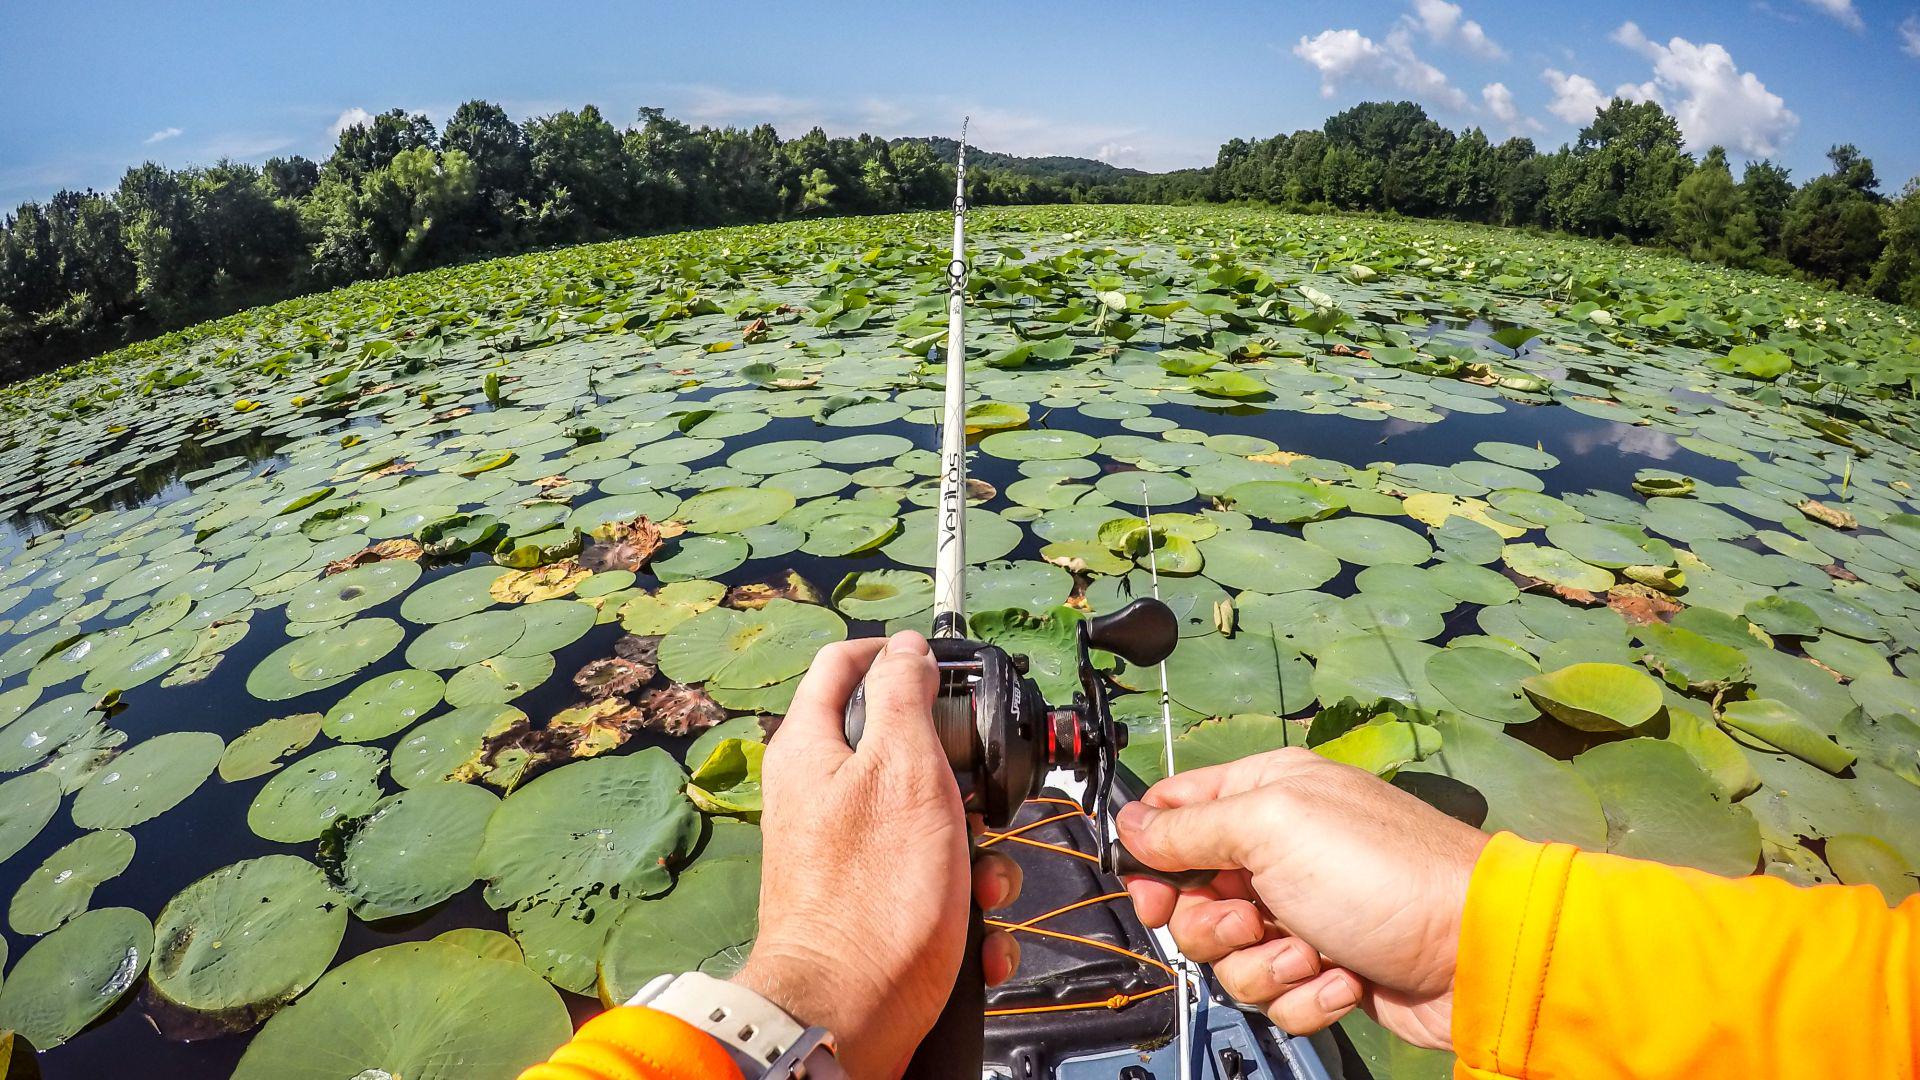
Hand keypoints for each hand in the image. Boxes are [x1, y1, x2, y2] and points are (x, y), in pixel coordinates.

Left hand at [734, 632, 1023, 1079]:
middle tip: (978, 803)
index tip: (947, 672)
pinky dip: (966, 907)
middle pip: (905, 747)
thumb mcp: (905, 770)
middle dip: (962, 779)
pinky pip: (934, 883)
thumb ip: (904, 696)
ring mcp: (848, 851)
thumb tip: (906, 646)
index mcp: (813, 747)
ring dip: (978, 856)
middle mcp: (823, 794)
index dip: (898, 654)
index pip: (846, 662)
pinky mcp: (873, 903)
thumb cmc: (873, 898)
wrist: (848, 1015)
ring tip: (979, 886)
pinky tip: (973, 930)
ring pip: (933, 821)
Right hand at [1117, 747, 1488, 1049]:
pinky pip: (1277, 994)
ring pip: (1230, 955)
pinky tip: (1346, 977)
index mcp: (1266, 794)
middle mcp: (1280, 850)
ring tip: (1315, 952)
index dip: (1154, 857)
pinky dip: (1307, 994)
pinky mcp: (1324, 967)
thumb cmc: (1384, 875)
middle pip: (1193, 898)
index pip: (1175, 814)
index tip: (1156, 890)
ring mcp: (1302, 911)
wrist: (1474, 954)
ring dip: (1267, 965)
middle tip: (1251, 920)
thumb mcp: (1273, 826)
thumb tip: (1131, 823)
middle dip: (1214, 924)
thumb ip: (1191, 826)